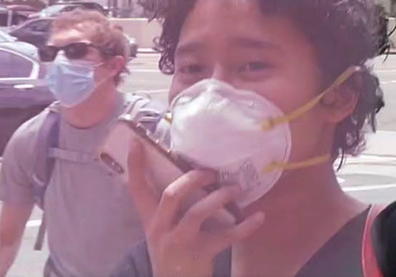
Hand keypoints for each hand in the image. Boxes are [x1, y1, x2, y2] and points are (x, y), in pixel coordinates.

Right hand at [125, 142, 262, 276]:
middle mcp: (161, 229)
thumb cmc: (174, 250)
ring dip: (220, 197)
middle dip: (193, 179)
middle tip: (211, 172)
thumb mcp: (163, 229)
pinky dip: (246, 226)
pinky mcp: (200, 254)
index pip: (137, 189)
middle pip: (172, 195)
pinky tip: (259, 217)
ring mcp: (180, 242)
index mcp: (151, 220)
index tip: (138, 141)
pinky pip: (226, 237)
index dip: (136, 165)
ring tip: (236, 189)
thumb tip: (193, 173)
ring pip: (197, 213)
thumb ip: (172, 207)